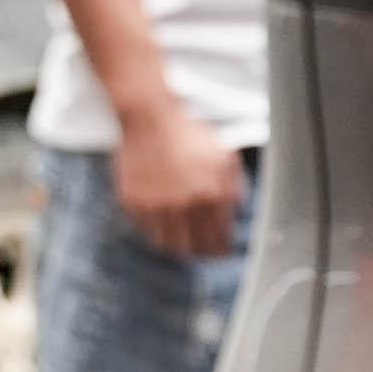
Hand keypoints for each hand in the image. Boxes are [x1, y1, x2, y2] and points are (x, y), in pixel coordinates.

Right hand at [111, 98, 241, 260]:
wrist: (150, 119)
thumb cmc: (189, 135)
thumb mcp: (225, 157)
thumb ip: (236, 188)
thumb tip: (237, 214)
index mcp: (212, 196)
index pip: (219, 241)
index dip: (222, 249)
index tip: (221, 250)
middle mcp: (185, 206)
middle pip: (195, 249)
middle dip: (202, 252)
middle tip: (203, 250)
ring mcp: (157, 207)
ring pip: (169, 246)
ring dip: (178, 246)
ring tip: (183, 240)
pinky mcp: (134, 204)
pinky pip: (147, 231)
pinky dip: (156, 232)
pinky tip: (163, 222)